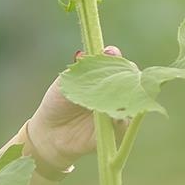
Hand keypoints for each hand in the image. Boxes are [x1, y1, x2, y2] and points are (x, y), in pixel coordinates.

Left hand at [23, 45, 123, 170]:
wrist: (51, 132)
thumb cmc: (58, 103)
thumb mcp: (64, 83)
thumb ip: (77, 70)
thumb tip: (85, 54)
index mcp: (104, 79)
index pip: (116, 64)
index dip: (115, 57)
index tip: (111, 52)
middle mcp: (115, 93)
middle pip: (131, 80)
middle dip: (127, 72)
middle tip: (122, 67)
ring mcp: (118, 111)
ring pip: (132, 100)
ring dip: (128, 94)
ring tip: (121, 88)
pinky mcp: (117, 131)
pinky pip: (124, 123)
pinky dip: (121, 117)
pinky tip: (116, 113)